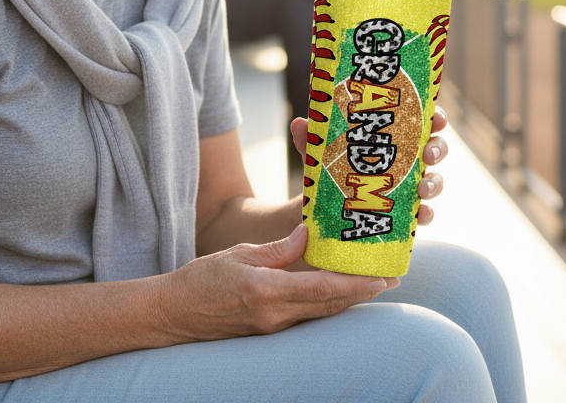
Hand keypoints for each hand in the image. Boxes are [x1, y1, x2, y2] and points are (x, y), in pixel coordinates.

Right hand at [160, 225, 397, 339]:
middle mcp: (274, 315)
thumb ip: (277, 249)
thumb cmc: (201, 280)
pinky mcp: (269, 331)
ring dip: (349, 300)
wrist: (173, 314)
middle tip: (392, 278)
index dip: (355, 285)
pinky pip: (306, 318)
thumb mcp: (238, 254)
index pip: (321, 290)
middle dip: (362, 293)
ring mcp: (273, 328)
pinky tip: (339, 294)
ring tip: (374, 284)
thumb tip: (307, 234)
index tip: (381, 277)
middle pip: (329, 306)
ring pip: (321, 314)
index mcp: (265, 292)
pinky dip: (327, 305)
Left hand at [290, 106, 448, 225]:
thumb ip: (311, 141)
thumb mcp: (318, 155)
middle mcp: (407, 160)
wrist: (321, 212)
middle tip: (428, 153)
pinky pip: (423, 213)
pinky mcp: (405, 214)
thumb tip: (299, 124)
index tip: (437, 118)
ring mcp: (409, 187)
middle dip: (437, 149)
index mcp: (393, 137)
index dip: (435, 117)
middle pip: (434, 149)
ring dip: (434, 183)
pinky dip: (426, 213)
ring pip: (433, 181)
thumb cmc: (330, 171)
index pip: (421, 121)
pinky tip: (421, 215)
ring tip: (422, 189)